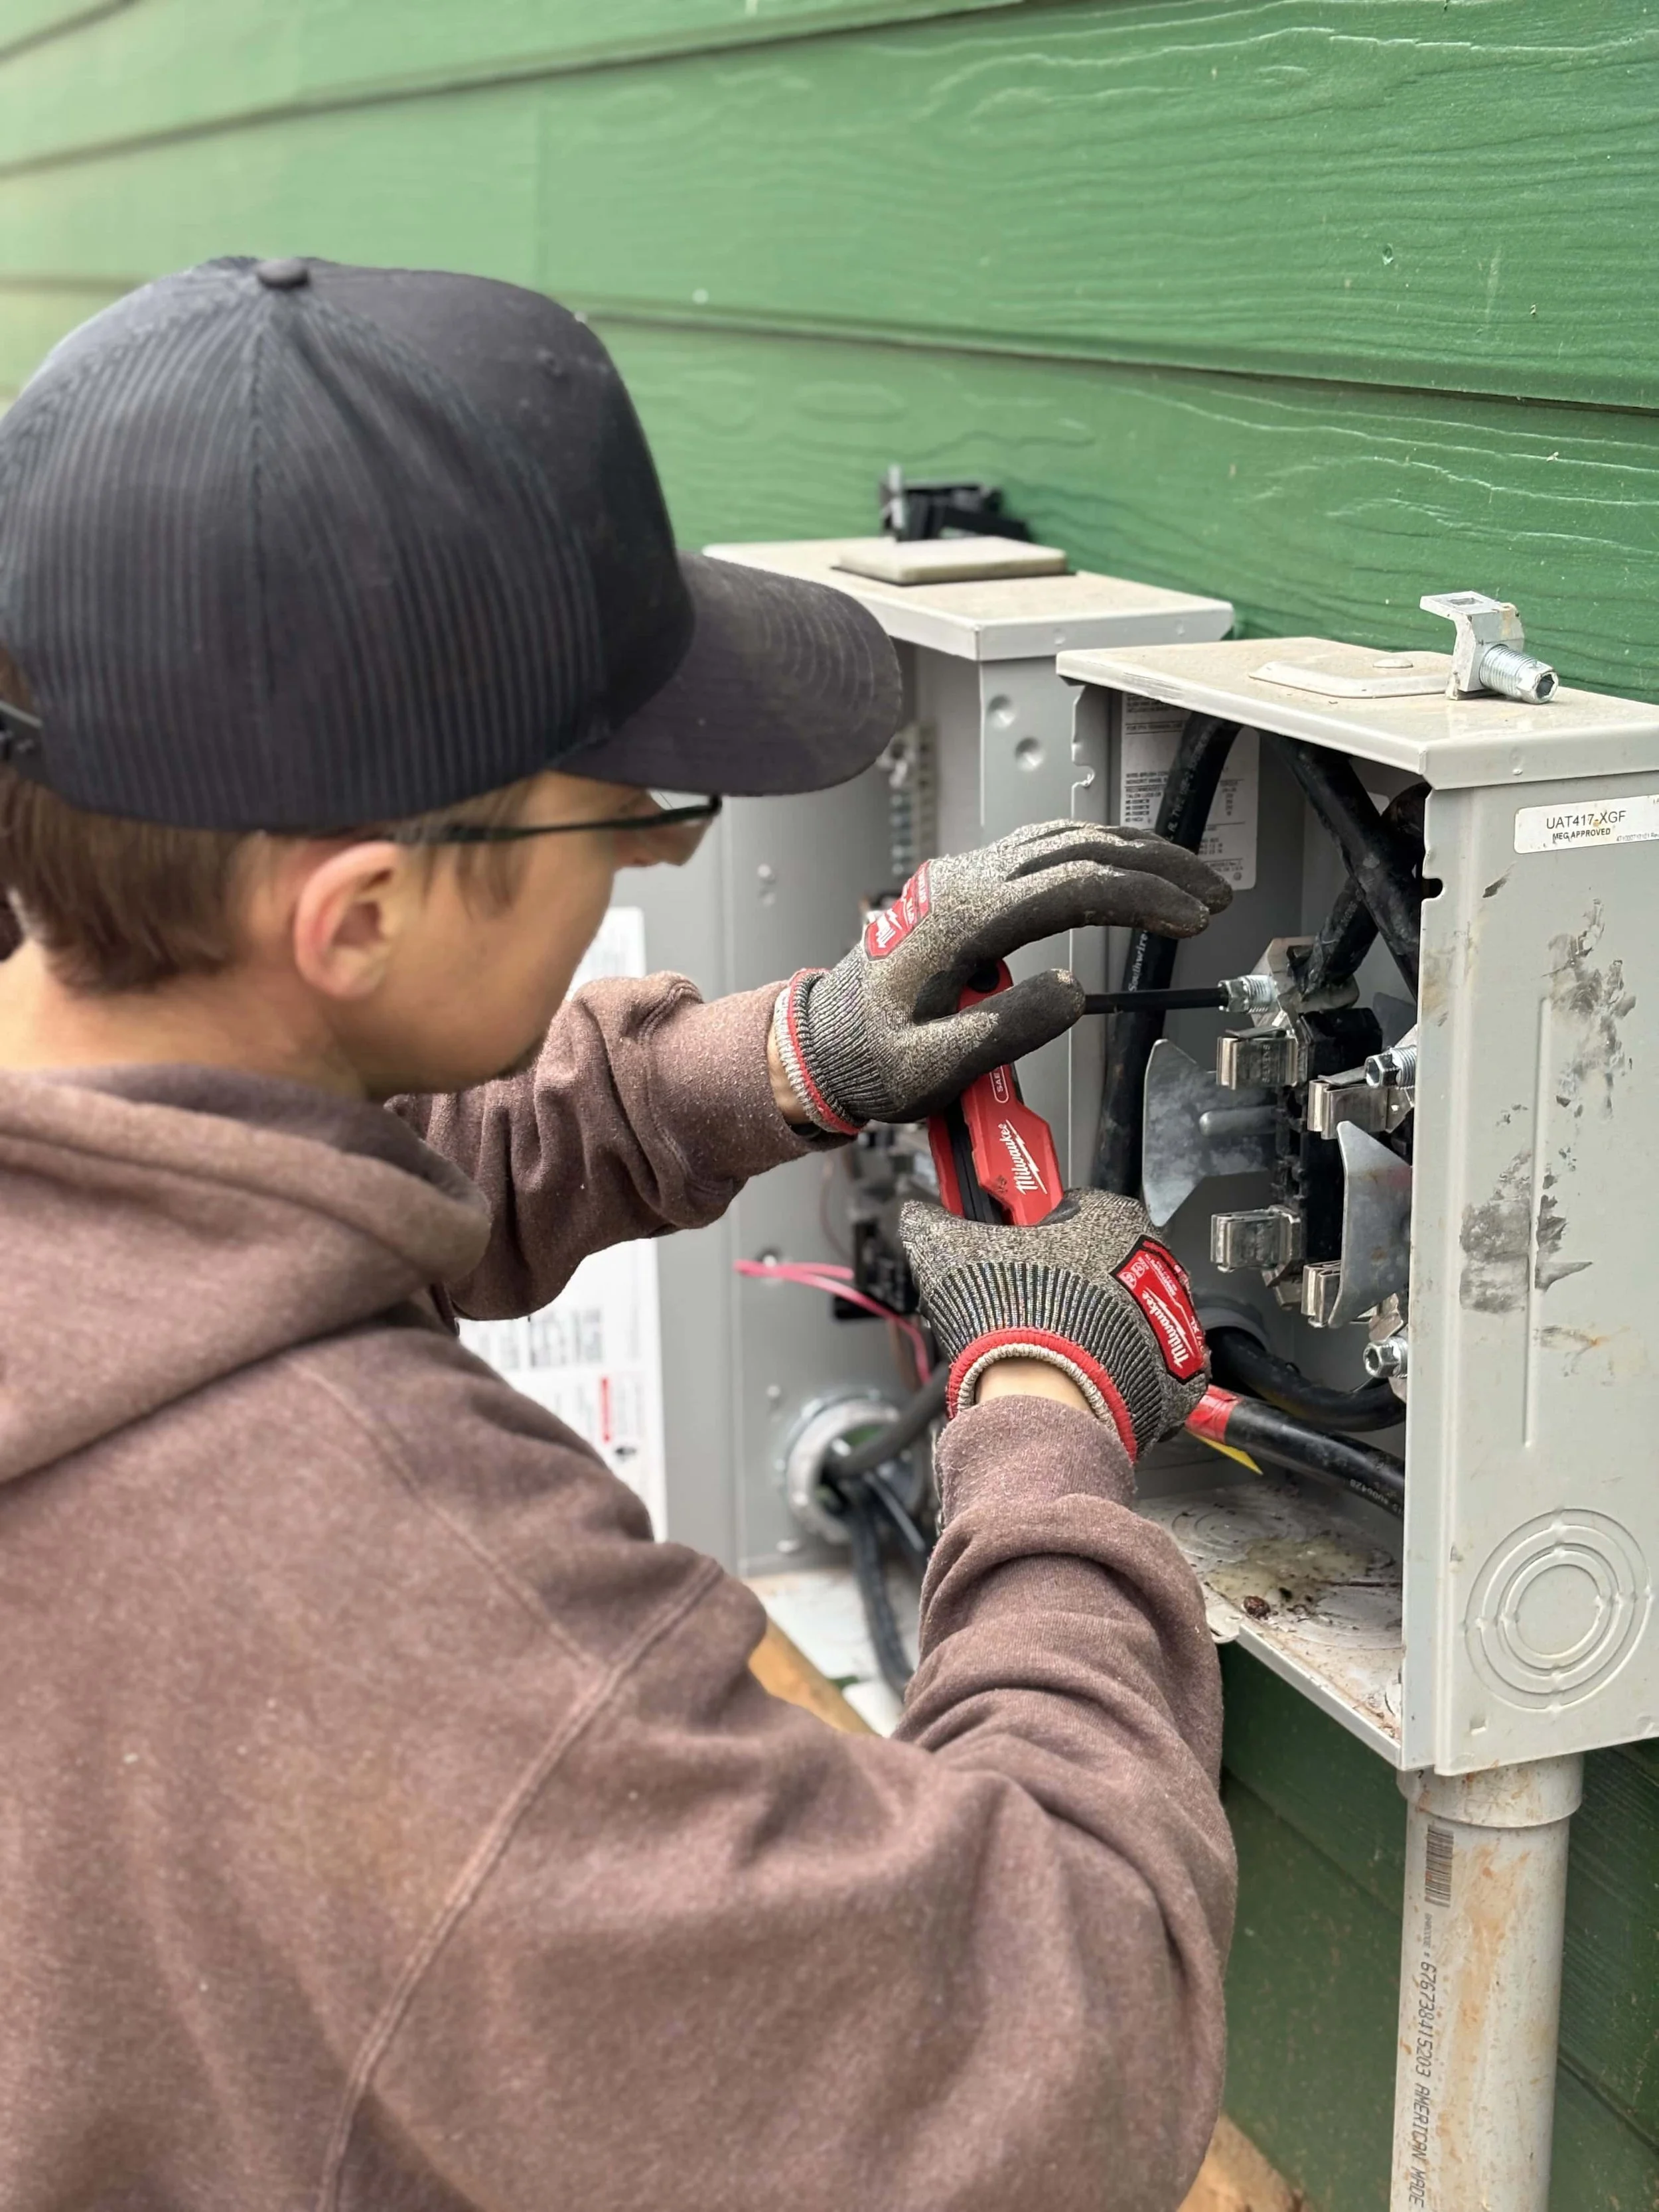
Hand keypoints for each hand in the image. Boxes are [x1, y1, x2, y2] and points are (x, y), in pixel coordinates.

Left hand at [770, 821, 1228, 1131]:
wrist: (821, 1044)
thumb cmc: (869, 1059)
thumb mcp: (931, 1068)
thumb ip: (1005, 1030)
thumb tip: (1072, 991)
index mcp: (958, 921)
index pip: (1069, 886)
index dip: (1140, 897)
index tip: (1190, 917)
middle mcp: (962, 884)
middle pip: (1077, 848)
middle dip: (1156, 867)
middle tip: (1214, 894)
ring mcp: (965, 879)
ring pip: (1064, 838)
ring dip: (1134, 853)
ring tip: (1191, 880)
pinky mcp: (970, 887)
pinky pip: (1045, 850)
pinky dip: (1100, 852)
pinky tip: (1134, 868)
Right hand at [900, 1187, 1209, 1459]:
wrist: (1044, 1405)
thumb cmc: (1015, 1326)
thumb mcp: (952, 1254)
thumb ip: (934, 1220)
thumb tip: (920, 1213)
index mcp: (1112, 1219)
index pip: (1071, 1206)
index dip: (1034, 1228)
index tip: (1015, 1248)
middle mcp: (1156, 1265)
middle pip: (1102, 1261)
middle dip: (1066, 1279)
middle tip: (1026, 1301)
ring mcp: (1171, 1325)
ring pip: (1125, 1313)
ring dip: (1093, 1323)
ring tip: (1050, 1341)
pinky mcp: (1176, 1379)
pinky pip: (1146, 1367)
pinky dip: (1117, 1371)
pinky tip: (1079, 1373)